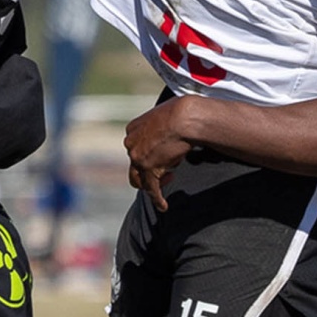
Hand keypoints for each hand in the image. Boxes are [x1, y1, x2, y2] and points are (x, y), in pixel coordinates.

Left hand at [124, 99, 196, 213]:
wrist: (185, 117)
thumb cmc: (182, 111)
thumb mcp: (166, 113)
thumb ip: (163, 122)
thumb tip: (173, 121)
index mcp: (133, 128)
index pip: (134, 148)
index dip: (148, 155)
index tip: (164, 155)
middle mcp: (131, 143)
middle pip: (135, 164)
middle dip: (150, 168)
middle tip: (169, 169)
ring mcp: (137, 157)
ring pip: (139, 178)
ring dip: (151, 183)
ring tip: (169, 179)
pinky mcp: (148, 169)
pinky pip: (151, 189)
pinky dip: (156, 199)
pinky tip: (163, 206)